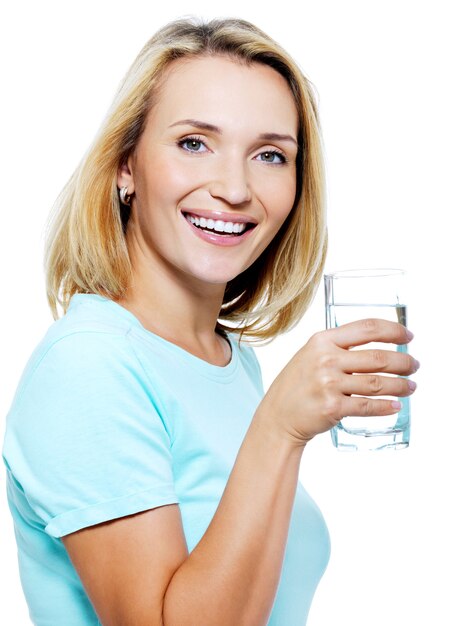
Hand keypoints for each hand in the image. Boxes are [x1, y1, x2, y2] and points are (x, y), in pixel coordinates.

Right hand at [258, 319, 418, 446]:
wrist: (278, 416)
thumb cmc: (297, 386)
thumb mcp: (311, 355)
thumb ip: (338, 348)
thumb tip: (378, 348)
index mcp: (322, 340)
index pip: (367, 328)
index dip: (394, 330)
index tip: (408, 336)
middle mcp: (325, 359)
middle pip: (378, 357)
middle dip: (404, 362)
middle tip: (413, 366)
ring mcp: (329, 383)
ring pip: (378, 383)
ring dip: (400, 385)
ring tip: (410, 387)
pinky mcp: (332, 407)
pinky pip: (368, 405)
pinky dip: (386, 406)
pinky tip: (395, 405)